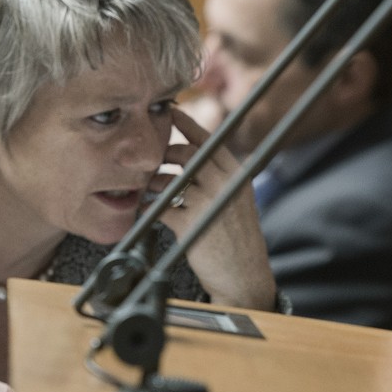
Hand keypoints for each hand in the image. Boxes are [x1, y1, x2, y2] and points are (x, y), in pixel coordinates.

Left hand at [150, 108, 277, 310]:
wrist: (244, 278)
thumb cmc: (237, 242)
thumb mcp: (237, 203)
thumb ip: (220, 180)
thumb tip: (190, 160)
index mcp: (237, 177)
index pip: (210, 142)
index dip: (188, 125)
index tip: (172, 112)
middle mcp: (224, 185)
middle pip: (186, 155)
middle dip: (166, 155)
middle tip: (155, 162)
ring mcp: (207, 203)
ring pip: (169, 180)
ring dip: (154, 182)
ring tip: (149, 189)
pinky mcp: (190, 223)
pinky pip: (159, 207)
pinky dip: (149, 208)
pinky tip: (146, 211)